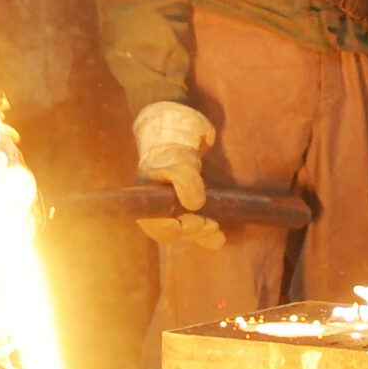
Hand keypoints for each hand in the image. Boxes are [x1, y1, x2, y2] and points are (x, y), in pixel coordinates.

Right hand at [131, 102, 224, 247]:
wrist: (181, 131)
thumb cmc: (174, 145)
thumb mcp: (179, 158)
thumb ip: (185, 179)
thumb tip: (195, 205)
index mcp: (147, 196)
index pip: (151, 222)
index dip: (164, 229)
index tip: (179, 225)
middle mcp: (160, 205)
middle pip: (172, 230)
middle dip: (190, 230)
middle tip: (206, 222)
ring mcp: (177, 207)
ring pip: (188, 231)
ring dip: (202, 234)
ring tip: (215, 228)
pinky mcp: (194, 207)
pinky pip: (200, 228)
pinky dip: (210, 235)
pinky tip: (220, 237)